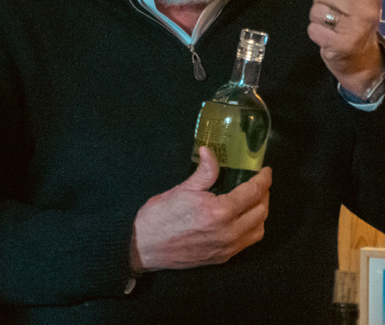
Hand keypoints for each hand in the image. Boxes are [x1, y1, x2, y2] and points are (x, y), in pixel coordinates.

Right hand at [130, 146, 271, 272]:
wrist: (144, 246)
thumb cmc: (161, 215)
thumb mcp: (184, 188)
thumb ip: (205, 170)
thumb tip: (210, 150)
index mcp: (221, 212)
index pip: (253, 193)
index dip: (263, 180)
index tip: (266, 171)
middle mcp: (229, 233)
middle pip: (261, 212)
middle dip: (265, 194)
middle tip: (259, 182)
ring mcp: (226, 248)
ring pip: (258, 230)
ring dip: (261, 213)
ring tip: (254, 200)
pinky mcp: (221, 258)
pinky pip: (247, 243)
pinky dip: (253, 228)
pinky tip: (244, 218)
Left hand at [308, 0, 382, 95]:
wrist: (361, 59)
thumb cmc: (354, 21)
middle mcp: (366, 10)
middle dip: (321, 0)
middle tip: (332, 11)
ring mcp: (355, 28)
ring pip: (316, 10)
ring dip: (317, 18)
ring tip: (330, 24)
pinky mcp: (341, 45)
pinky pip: (313, 29)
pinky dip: (316, 32)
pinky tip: (328, 36)